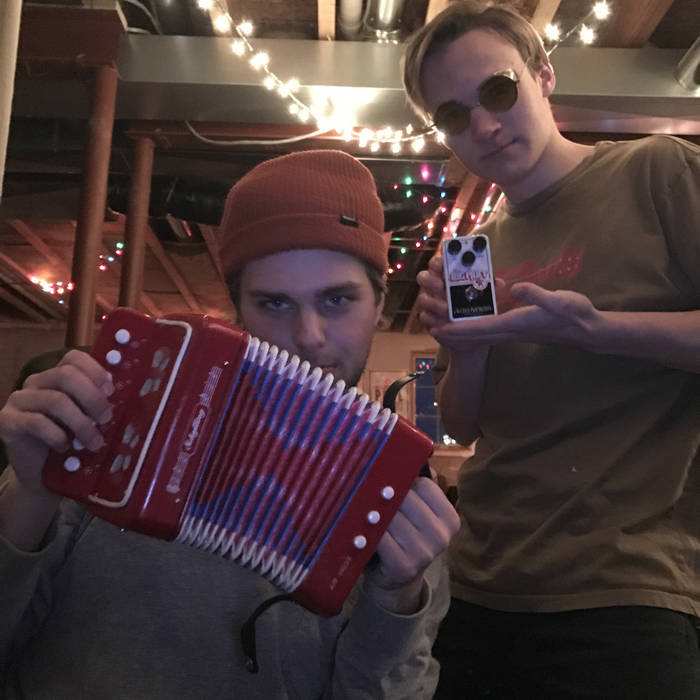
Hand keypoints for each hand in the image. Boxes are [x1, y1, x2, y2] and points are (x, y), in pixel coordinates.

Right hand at [0, 349, 113, 493]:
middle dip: (92, 397)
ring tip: (94, 442)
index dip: (95, 370)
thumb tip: (124, 400)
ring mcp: (19, 400)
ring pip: (55, 400)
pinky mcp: (7, 421)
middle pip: (66, 375)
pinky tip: (66, 448)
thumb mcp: (90, 421)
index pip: (74, 358)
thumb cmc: (72, 444)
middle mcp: (37, 382)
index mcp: (58, 376)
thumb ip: (101, 406)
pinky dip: (57, 436)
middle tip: (107, 419)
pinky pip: (36, 422)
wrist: (42, 475)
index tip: (111, 391)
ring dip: (80, 423)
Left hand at [365, 477, 459, 613]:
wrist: (398, 578)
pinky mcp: (403, 566)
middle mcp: (442, 536)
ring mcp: (424, 553)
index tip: (395, 489)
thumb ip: (418, 485)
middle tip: (375, 499)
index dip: (405, 483)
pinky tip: (365, 533)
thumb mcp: (418, 511)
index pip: (424, 485)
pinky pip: (380, 537)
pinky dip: (369, 532)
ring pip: (391, 517)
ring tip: (370, 516)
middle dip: (387, 497)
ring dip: (376, 514)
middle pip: (406, 499)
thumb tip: (412, 452)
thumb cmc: (406, 534)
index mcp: (450, 519)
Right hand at [417, 255, 506, 347]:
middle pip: (424, 276)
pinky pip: (425, 317)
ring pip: (422, 298)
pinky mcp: (429, 319)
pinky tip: (443, 322)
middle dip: (431, 279)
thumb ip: (489, 287)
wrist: (469, 332)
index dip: (440, 258)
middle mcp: (435, 286)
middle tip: (441, 286)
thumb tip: (498, 283)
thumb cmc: (475, 305)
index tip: (446, 258)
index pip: (439, 260)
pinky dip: (434, 320)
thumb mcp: (485, 295)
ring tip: (447, 309)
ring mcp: (430, 302)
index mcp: (447, 274)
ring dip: (434, 303)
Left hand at [427, 282, 600, 351]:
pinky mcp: (517, 328)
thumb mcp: (558, 300)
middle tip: (430, 327)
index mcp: (515, 323)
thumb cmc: (573, 314)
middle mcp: (510, 330)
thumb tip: (516, 288)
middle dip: (452, 332)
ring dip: (460, 330)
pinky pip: (489, 329)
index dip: (457, 330)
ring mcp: (513, 331)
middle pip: (474, 333)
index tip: (438, 329)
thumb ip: (536, 295)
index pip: (479, 328)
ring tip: (441, 323)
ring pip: (480, 332)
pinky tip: (467, 319)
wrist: (586, 330)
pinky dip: (474, 326)